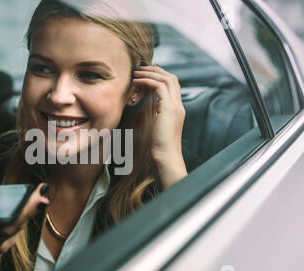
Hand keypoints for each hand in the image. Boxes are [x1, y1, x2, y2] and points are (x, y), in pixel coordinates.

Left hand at [133, 65, 187, 187]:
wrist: (165, 158)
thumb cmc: (156, 149)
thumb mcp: (152, 129)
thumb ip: (149, 118)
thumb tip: (136, 111)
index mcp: (176, 111)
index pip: (172, 86)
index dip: (160, 77)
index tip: (146, 74)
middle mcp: (178, 106)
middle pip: (172, 78)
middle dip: (156, 71)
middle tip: (140, 68)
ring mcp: (176, 106)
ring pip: (166, 79)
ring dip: (150, 73)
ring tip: (136, 73)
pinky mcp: (169, 108)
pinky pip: (159, 86)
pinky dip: (147, 81)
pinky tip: (136, 82)